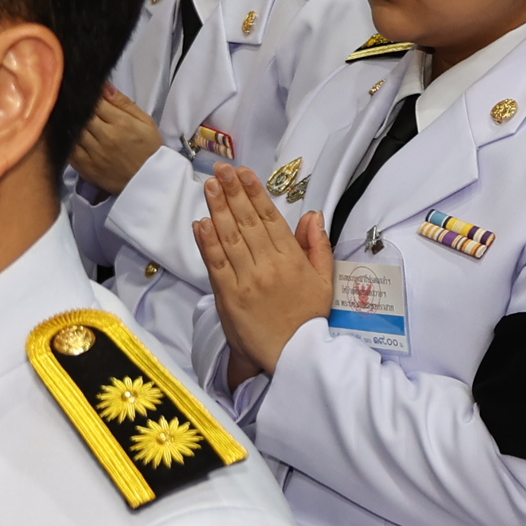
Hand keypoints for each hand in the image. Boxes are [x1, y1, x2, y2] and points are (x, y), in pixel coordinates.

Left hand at [71, 85, 166, 196]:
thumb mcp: (145, 122)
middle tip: (74, 102)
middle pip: (81, 114)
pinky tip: (69, 134)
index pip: (95, 101)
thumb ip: (123, 103)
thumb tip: (104, 86)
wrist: (149, 182)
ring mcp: (93, 154)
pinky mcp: (86, 168)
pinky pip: (69, 149)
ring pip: (72, 130)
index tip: (85, 92)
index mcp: (121, 123)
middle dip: (77, 106)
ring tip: (69, 116)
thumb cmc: (149, 149)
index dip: (88, 94)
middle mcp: (105, 137)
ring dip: (69, 122)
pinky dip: (66, 140)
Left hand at [196, 161, 332, 379]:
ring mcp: (248, 280)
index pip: (271, 218)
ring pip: (231, 237)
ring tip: (210, 186)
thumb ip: (318, 246)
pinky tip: (201, 223)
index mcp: (293, 259)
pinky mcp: (230, 296)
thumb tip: (313, 215)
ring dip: (218, 209)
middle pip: (248, 221)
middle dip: (233, 192)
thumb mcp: (325, 281)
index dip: (256, 193)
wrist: (294, 355)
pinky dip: (208, 243)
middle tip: (221, 169)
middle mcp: (269, 265)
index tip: (244, 173)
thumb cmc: (309, 319)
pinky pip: (217, 264)